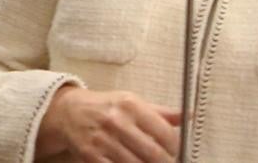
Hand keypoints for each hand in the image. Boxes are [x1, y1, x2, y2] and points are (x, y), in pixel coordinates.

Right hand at [36, 86, 180, 161]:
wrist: (70, 112)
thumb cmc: (107, 107)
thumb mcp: (133, 101)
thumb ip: (161, 112)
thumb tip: (188, 115)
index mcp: (132, 106)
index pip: (163, 131)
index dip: (175, 146)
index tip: (176, 150)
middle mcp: (117, 122)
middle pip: (152, 152)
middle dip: (165, 162)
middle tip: (168, 162)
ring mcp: (103, 141)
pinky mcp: (91, 156)